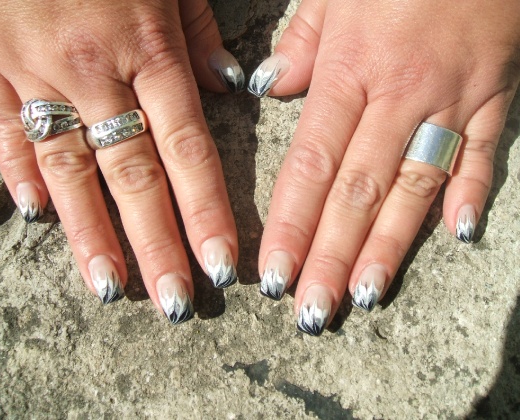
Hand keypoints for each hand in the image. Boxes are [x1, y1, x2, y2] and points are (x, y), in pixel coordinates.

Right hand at [0, 0, 244, 322]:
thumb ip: (197, 28)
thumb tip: (226, 84)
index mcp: (147, 45)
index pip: (187, 148)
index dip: (206, 211)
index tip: (219, 265)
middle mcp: (92, 68)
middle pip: (132, 174)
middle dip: (155, 244)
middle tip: (173, 302)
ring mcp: (31, 68)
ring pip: (66, 168)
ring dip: (89, 233)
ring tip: (110, 287)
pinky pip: (5, 129)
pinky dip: (20, 173)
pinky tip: (38, 216)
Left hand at [250, 0, 519, 334]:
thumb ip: (301, 43)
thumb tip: (267, 86)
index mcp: (349, 73)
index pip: (310, 166)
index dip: (290, 225)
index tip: (272, 274)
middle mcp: (397, 97)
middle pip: (357, 193)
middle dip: (331, 257)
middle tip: (311, 311)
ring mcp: (450, 101)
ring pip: (414, 187)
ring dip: (389, 246)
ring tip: (364, 296)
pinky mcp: (495, 96)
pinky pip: (484, 153)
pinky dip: (471, 192)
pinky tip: (458, 236)